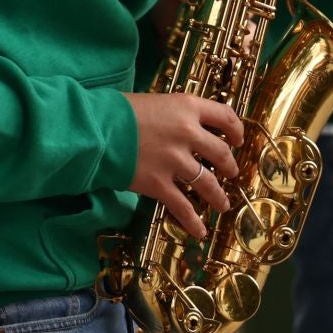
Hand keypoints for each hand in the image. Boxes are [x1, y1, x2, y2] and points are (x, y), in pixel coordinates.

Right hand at [124, 92, 246, 239]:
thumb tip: (183, 128)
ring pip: (208, 183)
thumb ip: (173, 114)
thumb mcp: (153, 102)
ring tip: (222, 204)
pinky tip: (199, 231)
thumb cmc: (118, 110)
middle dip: (230, 166)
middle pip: (221, 153)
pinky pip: (182, 206)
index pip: (224, 116)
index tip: (238, 139)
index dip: (236, 129)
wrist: (94, 129)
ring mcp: (175, 160)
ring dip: (218, 195)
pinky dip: (193, 221)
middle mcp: (187, 133)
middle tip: (231, 172)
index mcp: (186, 107)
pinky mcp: (159, 183)